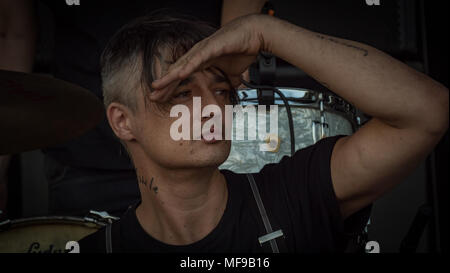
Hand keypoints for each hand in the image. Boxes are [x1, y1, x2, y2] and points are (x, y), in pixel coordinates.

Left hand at [149, 15, 266, 101]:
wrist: (255, 34)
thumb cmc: (243, 49)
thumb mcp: (233, 73)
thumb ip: (227, 81)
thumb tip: (230, 90)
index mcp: (201, 61)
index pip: (182, 76)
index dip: (171, 88)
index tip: (161, 98)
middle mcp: (198, 55)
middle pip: (177, 72)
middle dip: (164, 85)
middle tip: (152, 96)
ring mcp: (203, 50)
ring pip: (182, 65)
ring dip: (169, 77)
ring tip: (157, 86)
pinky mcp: (211, 47)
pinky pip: (197, 59)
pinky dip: (187, 67)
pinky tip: (178, 75)